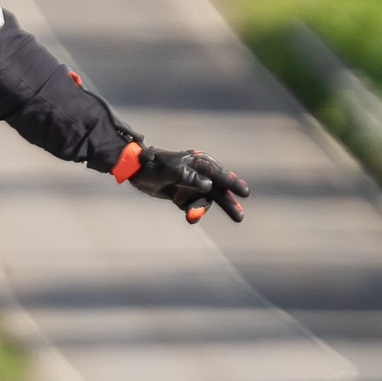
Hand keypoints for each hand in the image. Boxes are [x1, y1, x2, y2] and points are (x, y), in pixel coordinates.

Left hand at [121, 144, 250, 223]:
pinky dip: (192, 213)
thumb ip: (192, 179)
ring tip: (191, 215)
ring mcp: (191, 186)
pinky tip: (189, 217)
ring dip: (201, 209)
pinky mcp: (183, 197)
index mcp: (200, 163)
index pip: (220, 174)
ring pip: (205, 201)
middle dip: (228, 203)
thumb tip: (209, 186)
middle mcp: (199, 174)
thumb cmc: (155, 166)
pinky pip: (193, 208)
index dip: (233, 184)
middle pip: (219, 190)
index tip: (245, 193)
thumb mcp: (173, 171)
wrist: (136, 171)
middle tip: (240, 217)